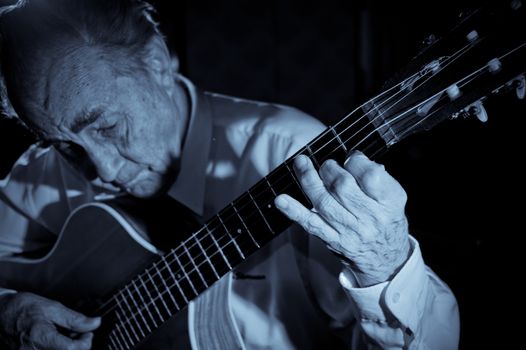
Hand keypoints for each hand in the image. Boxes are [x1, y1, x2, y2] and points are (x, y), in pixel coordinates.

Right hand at [0, 292, 100, 348]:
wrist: (0, 313)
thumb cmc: (23, 308)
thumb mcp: (52, 308)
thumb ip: (75, 319)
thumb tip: (95, 323)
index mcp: (40, 337)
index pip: (71, 349)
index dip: (85, 342)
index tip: (88, 333)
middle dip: (78, 346)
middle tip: (78, 333)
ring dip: (68, 348)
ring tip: (66, 335)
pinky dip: (58, 349)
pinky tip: (57, 341)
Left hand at [275, 151, 410, 286]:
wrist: (386, 260)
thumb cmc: (387, 222)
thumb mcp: (394, 199)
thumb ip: (378, 178)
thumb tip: (354, 159)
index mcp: (390, 204)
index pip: (370, 176)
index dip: (355, 162)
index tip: (350, 158)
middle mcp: (371, 219)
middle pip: (343, 187)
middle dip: (329, 169)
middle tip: (327, 165)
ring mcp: (350, 232)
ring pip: (323, 202)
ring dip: (308, 179)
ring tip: (301, 164)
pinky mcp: (333, 241)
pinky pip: (311, 224)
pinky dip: (294, 211)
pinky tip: (282, 200)